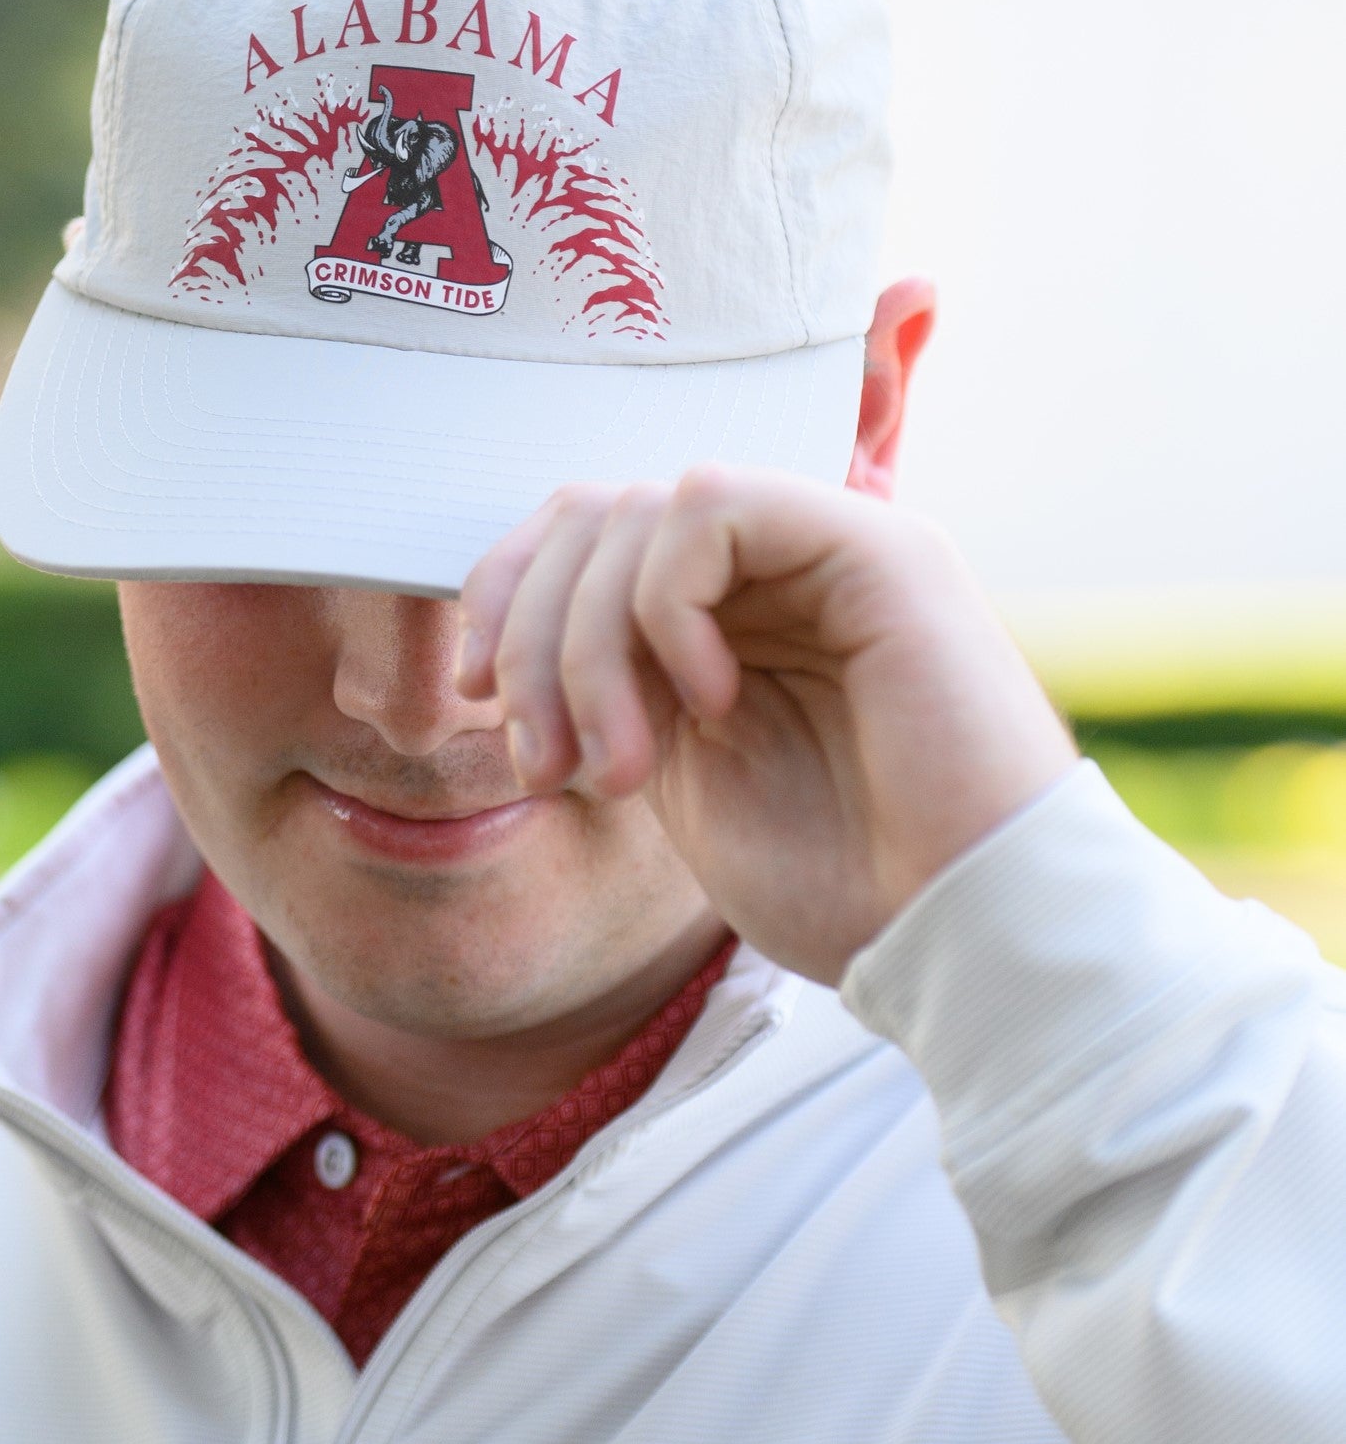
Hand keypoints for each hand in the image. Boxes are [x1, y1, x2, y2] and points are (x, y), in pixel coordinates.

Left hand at [455, 468, 1076, 985]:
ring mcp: (831, 547)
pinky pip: (710, 505)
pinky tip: (710, 701)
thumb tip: (509, 645)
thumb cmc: (847, 885)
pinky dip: (669, 606)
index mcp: (735, 614)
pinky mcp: (876, 545)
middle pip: (592, 512)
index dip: (504, 595)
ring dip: (587, 645)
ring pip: (637, 507)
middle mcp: (781, 565)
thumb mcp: (681, 780)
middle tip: (547, 763)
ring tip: (622, 769)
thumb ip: (618, 692)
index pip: (583, 531)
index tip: (475, 699)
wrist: (966, 938)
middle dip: (530, 637)